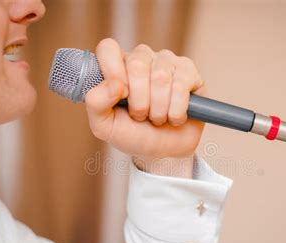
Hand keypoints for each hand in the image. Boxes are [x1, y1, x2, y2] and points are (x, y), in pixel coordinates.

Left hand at [84, 39, 204, 176]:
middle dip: (139, 101)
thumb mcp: (104, 125)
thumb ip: (96, 103)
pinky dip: (176, 111)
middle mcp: (142, 58)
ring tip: (158, 118)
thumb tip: (114, 85)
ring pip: (160, 78)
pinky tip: (175, 117)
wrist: (163, 152)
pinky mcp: (189, 72)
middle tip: (140, 115)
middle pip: (137, 65)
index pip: (108, 48)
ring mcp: (167, 62)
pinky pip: (181, 86)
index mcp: (117, 65)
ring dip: (158, 109)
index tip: (120, 96)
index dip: (112, 70)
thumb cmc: (133, 134)